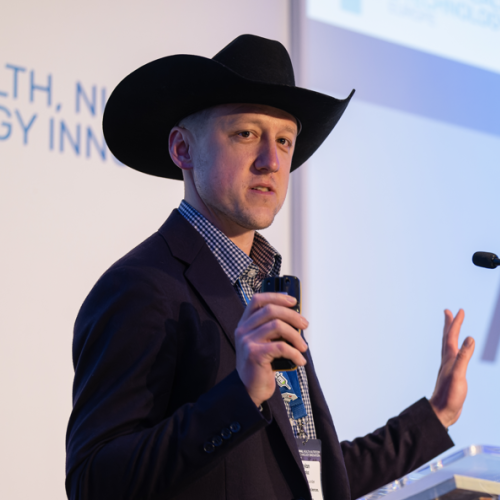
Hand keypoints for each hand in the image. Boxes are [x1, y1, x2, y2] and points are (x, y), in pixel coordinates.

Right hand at [235, 292, 308, 406]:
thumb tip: (297, 319)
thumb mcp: (263, 342)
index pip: (258, 300)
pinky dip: (295, 353)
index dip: (276, 297)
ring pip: (277, 326)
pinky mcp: (254, 354)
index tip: (293, 301)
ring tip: (303, 347)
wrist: (248, 389)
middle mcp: (243, 330)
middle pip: (270, 310)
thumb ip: (273, 328)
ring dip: (296, 336)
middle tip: (304, 325)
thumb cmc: (259, 365)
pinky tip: (299, 360)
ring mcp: (247, 341)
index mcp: (245, 323)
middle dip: (292, 315)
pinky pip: (281, 347)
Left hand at [429, 309, 474, 427]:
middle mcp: (447, 360)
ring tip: (453, 328)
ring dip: (450, 335)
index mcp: (448, 358)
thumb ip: (464, 357)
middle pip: (447, 338)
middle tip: (449, 311)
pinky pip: (454, 356)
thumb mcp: (459, 374)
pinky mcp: (452, 375)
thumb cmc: (449, 395)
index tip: (458, 310)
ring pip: (448, 346)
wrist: (441, 412)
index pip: (451, 336)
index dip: (455, 323)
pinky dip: (456, 349)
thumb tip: (470, 338)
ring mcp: (448, 368)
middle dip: (449, 324)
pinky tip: (458, 353)